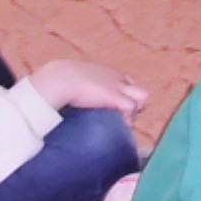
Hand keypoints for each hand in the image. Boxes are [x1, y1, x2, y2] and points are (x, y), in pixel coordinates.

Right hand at [29, 58, 148, 118]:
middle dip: (136, 106)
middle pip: (140, 91)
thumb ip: (73, 88)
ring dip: (136, 112)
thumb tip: (58, 99)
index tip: (117, 109)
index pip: (128, 83)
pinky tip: (120, 126)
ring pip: (143, 97)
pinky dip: (128, 119)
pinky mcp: (114, 97)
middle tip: (123, 118)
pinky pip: (131, 108)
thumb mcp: (71, 80)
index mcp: (107, 74)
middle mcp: (116, 78)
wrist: (59, 78)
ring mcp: (117, 87)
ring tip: (124, 123)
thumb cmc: (59, 80)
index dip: (126, 97)